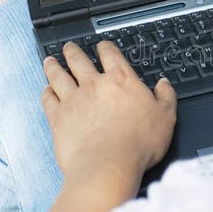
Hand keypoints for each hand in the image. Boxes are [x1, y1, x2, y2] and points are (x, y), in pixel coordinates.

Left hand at [42, 41, 176, 190]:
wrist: (108, 165)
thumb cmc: (138, 144)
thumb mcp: (165, 118)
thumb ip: (165, 97)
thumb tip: (164, 85)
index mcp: (121, 81)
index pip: (110, 54)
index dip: (105, 47)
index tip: (102, 46)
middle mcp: (94, 85)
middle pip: (79, 60)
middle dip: (73, 51)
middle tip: (69, 47)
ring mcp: (73, 100)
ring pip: (58, 76)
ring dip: (53, 66)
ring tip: (50, 61)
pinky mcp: (58, 118)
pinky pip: (48, 100)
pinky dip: (46, 93)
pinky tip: (46, 90)